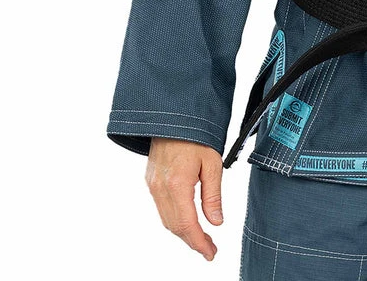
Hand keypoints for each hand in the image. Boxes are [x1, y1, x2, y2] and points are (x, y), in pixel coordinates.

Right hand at [145, 137, 224, 261]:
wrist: (173, 114)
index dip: (199, 243)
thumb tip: (216, 222)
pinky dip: (174, 219)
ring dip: (183, 232)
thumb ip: (213, 196)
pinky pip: (161, 208)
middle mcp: (160, 187)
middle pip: (174, 226)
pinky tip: (187, 219)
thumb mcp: (213, 163)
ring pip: (166, 219)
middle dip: (192, 241)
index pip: (187, 224)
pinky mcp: (150, 180)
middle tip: (209, 248)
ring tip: (201, 237)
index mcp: (177, 183)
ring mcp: (152, 184)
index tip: (210, 253)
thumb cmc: (196, 133)